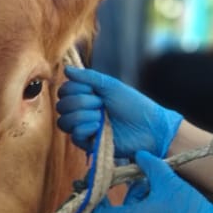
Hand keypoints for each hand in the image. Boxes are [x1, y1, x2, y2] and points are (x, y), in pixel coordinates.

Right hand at [56, 66, 182, 158]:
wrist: (150, 128)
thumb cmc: (134, 105)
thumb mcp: (111, 86)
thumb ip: (88, 77)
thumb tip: (66, 69)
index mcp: (87, 97)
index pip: (64, 91)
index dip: (75, 89)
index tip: (93, 90)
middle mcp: (83, 112)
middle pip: (62, 106)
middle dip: (80, 102)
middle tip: (101, 104)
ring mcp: (85, 128)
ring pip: (64, 121)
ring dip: (82, 116)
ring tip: (100, 117)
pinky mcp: (89, 144)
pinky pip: (74, 136)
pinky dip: (84, 128)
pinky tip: (98, 127)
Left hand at [90, 151, 212, 212]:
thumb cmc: (187, 210)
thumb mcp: (167, 180)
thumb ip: (149, 165)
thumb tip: (139, 154)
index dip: (93, 198)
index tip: (97, 184)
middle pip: (121, 207)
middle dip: (133, 190)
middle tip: (147, 177)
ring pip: (136, 210)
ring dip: (146, 195)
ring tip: (164, 186)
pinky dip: (152, 204)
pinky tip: (169, 196)